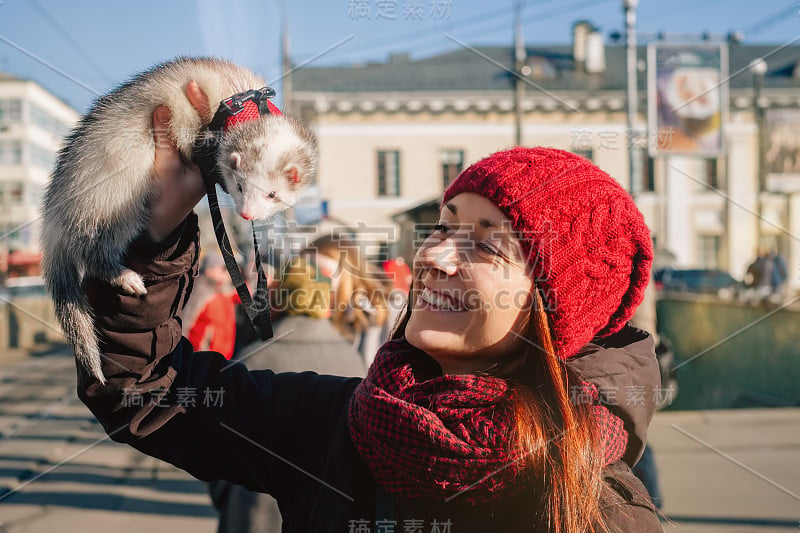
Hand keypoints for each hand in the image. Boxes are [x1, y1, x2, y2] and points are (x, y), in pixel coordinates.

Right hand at [147, 81, 210, 240]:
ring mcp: (202, 157)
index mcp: (212, 162)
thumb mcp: (163, 170)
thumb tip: (163, 109)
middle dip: (205, 102)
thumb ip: (164, 140)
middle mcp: (211, 158)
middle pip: (211, 124)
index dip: (203, 106)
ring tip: (190, 82)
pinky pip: (191, 133)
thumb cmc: (165, 201)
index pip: (211, 128)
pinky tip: (183, 99)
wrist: (160, 224)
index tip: (193, 85)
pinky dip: (187, 118)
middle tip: (194, 78)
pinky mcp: (190, 156)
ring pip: (202, 128)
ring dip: (196, 108)